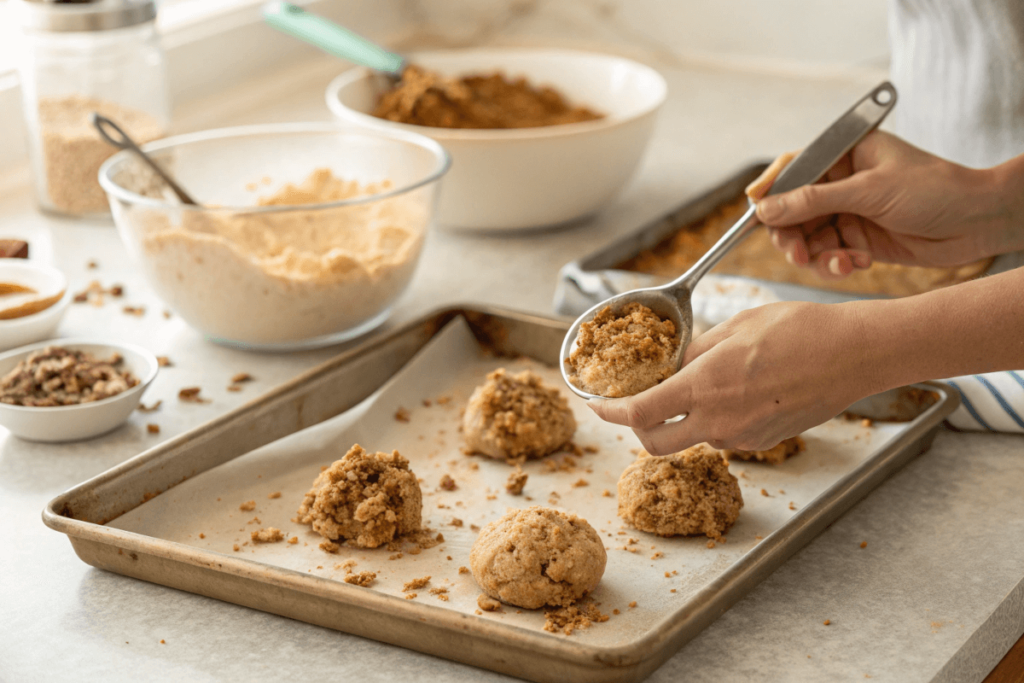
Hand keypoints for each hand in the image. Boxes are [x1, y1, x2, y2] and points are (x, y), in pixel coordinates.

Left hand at [588, 301, 875, 453]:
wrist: (856, 355)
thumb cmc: (801, 330)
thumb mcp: (736, 326)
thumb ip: (696, 351)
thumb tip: (673, 365)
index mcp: (705, 387)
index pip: (639, 414)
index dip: (610, 413)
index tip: (597, 405)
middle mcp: (720, 421)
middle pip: (656, 443)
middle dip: (637, 428)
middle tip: (635, 406)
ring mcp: (743, 437)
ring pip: (695, 435)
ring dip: (686, 416)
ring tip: (713, 378)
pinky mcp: (764, 442)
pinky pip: (726, 434)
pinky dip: (718, 417)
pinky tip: (742, 389)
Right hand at [746, 130, 1013, 279]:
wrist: (978, 221)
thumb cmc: (935, 189)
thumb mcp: (869, 191)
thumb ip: (814, 200)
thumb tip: (765, 209)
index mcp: (844, 154)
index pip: (793, 168)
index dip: (770, 189)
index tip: (754, 211)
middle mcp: (841, 183)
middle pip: (792, 210)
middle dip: (791, 234)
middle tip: (795, 254)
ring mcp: (848, 212)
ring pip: (807, 238)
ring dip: (814, 256)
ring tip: (836, 264)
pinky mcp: (857, 240)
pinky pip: (827, 255)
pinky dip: (834, 264)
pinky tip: (854, 264)